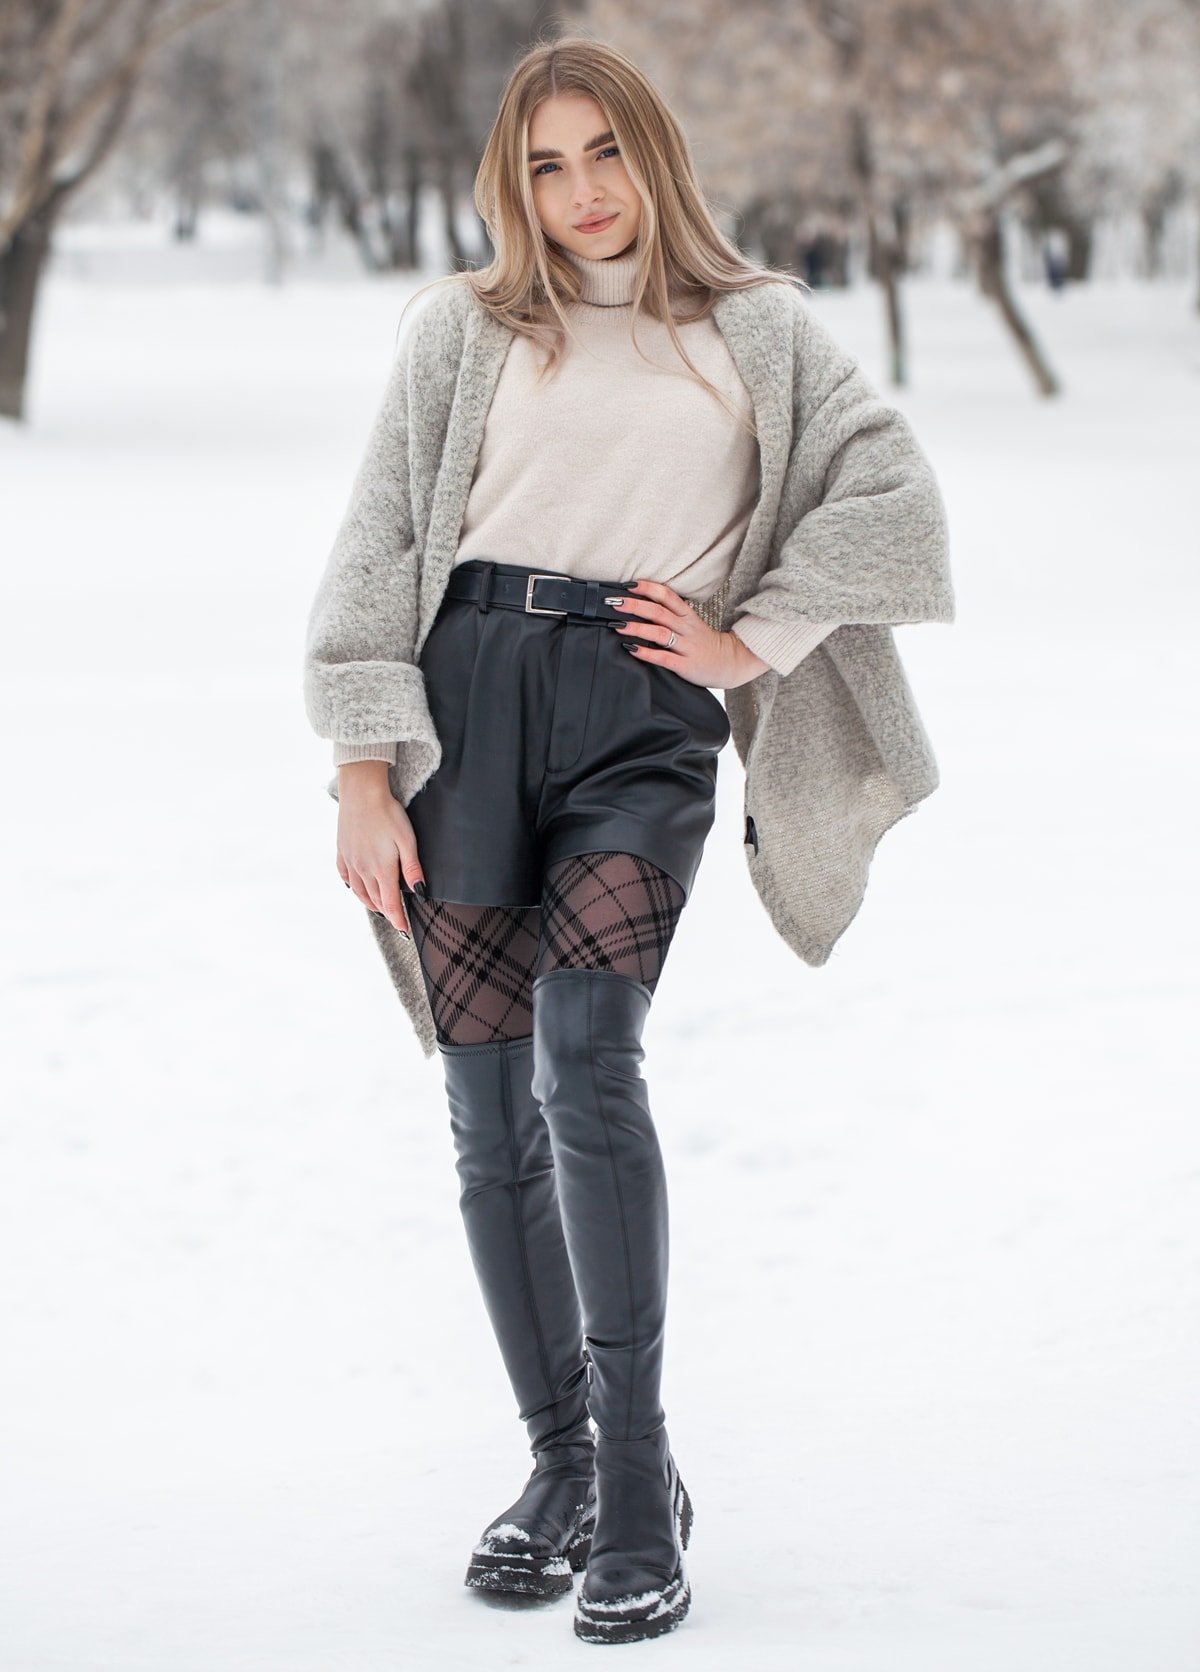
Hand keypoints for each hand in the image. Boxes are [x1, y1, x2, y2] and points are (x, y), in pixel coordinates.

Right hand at [335, 761, 426, 935]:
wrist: (361, 792)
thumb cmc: (388, 813)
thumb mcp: (407, 840)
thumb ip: (412, 868)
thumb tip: (420, 893)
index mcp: (382, 869)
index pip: (390, 904)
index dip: (398, 920)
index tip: (404, 930)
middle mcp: (363, 870)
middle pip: (375, 900)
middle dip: (387, 912)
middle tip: (396, 919)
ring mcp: (350, 862)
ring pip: (360, 892)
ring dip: (370, 903)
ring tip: (379, 908)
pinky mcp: (341, 852)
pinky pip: (346, 878)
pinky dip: (353, 888)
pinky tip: (357, 888)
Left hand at [608, 578, 770, 688]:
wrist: (731, 663)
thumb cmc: (705, 644)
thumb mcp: (691, 624)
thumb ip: (670, 615)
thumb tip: (640, 606)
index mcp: (687, 615)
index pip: (667, 595)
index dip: (647, 587)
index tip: (628, 584)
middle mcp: (686, 628)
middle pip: (659, 611)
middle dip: (634, 605)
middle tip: (613, 602)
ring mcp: (687, 647)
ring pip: (660, 633)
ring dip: (637, 627)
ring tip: (618, 625)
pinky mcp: (686, 665)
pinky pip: (664, 658)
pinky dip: (646, 653)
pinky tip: (631, 649)